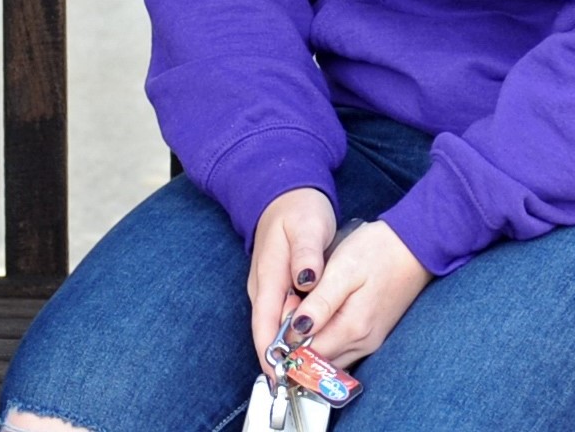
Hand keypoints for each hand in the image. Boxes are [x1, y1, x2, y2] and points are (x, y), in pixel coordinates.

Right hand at [245, 187, 335, 359]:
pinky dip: (295, 332)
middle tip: (304, 382)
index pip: (265, 323)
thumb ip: (306, 254)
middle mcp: (263, 287)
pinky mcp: (278, 287)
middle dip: (282, 358)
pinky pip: (284, 316)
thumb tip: (306, 280)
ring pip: (277, 326)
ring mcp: (268, 288)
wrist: (285, 193)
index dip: (270, 352)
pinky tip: (311, 343)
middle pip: (269, 331)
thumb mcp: (307, 227)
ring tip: (310, 372)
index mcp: (268, 276)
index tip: (279, 376)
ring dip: (290, 348)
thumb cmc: (298, 210)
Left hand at [288, 220, 432, 367]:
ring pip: (329, 356)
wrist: (414, 247)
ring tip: (307, 306)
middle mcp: (362, 343)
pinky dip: (326, 337)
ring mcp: (369, 342)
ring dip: (312, 340)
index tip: (286, 309)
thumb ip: (320, 303)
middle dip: (298, 341)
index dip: (288, 337)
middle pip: (317, 360)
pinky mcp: (372, 335)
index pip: (308, 353)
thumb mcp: (343, 270)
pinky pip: (341, 348)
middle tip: (294, 305)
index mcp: (352, 328)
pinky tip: (322, 313)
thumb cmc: (378, 252)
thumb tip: (297, 329)